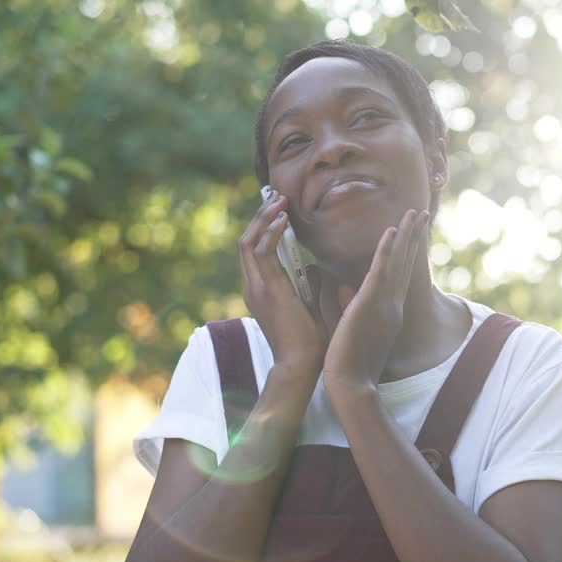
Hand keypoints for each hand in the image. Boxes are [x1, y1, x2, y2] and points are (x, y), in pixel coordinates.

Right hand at [238, 193, 325, 374]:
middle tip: (277, 196)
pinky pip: (262, 253)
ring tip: (280, 201)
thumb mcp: (308, 305)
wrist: (302, 365)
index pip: (254, 249)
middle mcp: (253, 286)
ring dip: (264, 218)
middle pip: (247, 240)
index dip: (264, 226)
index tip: (281, 208)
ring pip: (249, 242)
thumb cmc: (310, 341)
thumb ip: (308, 285)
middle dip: (261, 215)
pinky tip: (283, 220)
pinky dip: (271, 234)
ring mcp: (256, 287)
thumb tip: (314, 267)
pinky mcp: (266, 290)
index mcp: (261, 289)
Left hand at [321, 208, 428, 390]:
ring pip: (399, 262)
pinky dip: (388, 250)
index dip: (407, 250)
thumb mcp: (349, 326)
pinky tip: (392, 231)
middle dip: (414, 235)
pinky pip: (382, 271)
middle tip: (422, 213)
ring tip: (414, 212)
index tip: (411, 232)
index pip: (400, 273)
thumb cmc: (348, 362)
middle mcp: (393, 303)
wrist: (351, 384)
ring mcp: (385, 303)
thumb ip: (348, 303)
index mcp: (389, 310)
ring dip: (407, 234)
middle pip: (406, 262)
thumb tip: (343, 286)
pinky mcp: (372, 304)